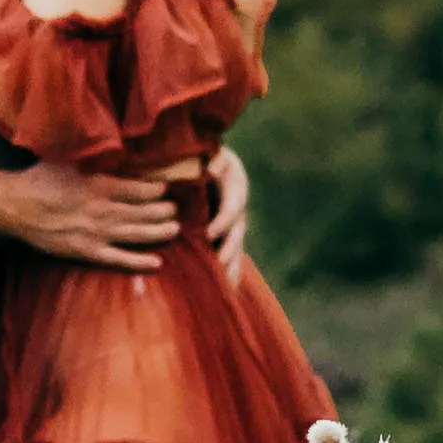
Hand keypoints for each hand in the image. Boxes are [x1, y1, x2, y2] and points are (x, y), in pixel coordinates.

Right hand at [0, 160, 180, 265]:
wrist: (15, 206)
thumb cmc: (40, 178)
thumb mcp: (68, 158)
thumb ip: (93, 155)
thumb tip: (114, 144)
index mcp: (98, 185)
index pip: (138, 189)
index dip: (157, 190)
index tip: (168, 188)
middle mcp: (101, 210)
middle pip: (142, 212)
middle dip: (163, 211)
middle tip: (177, 209)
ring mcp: (95, 233)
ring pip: (135, 234)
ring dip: (158, 232)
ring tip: (175, 229)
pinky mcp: (86, 251)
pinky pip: (118, 258)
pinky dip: (138, 261)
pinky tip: (156, 262)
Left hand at [208, 145, 251, 279]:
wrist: (208, 159)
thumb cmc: (205, 153)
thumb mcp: (211, 151)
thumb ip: (215, 160)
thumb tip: (212, 169)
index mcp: (235, 186)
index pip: (232, 206)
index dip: (223, 220)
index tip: (210, 233)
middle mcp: (238, 208)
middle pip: (237, 232)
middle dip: (229, 249)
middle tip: (219, 264)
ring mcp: (234, 223)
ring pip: (236, 247)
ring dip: (231, 266)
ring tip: (226, 287)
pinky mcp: (227, 234)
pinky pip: (231, 254)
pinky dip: (229, 272)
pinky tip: (227, 291)